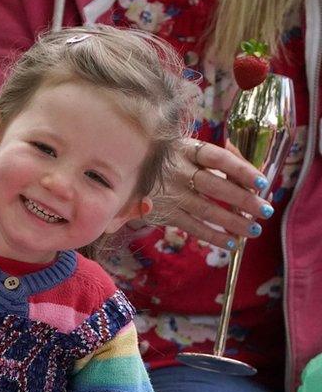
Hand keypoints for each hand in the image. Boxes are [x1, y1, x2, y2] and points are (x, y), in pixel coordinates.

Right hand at [153, 138, 273, 249]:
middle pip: (215, 186)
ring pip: (206, 210)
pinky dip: (213, 236)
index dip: (241, 170)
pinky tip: (232, 243)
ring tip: (254, 230)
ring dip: (233, 222)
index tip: (262, 182)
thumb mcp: (183, 149)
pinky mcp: (162, 213)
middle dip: (244, 200)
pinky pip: (192, 227)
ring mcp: (168, 193)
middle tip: (266, 211)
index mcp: (185, 149)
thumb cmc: (164, 160)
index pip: (218, 158)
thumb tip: (250, 173)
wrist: (124, 173)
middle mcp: (176, 170)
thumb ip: (213, 157)